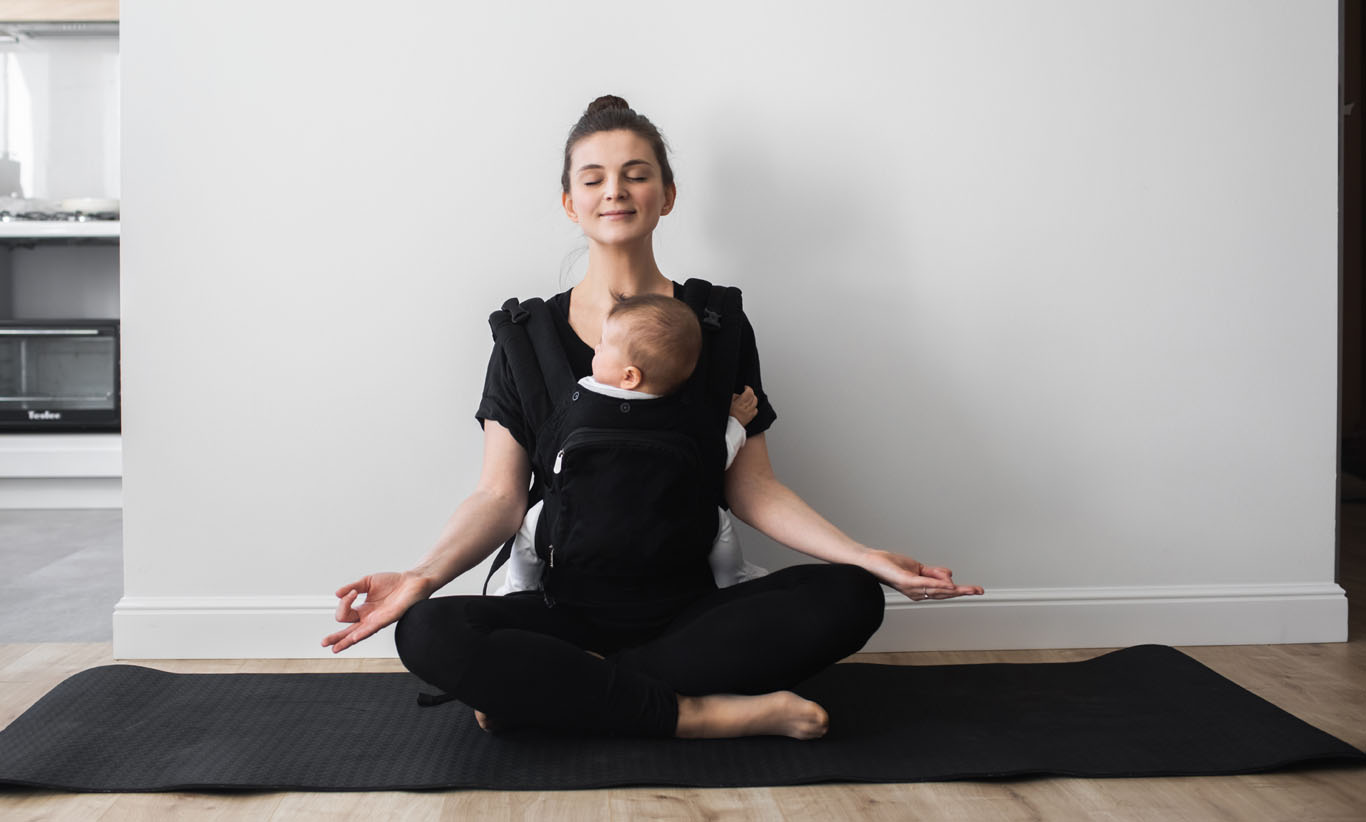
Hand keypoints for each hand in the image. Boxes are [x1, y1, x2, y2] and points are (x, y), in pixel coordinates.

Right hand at [321, 571, 431, 653]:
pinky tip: (355, 636)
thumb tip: (336, 593)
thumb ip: (352, 587)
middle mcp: (369, 618)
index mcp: (363, 610)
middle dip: (336, 638)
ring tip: (335, 647)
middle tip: (324, 643)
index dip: (344, 603)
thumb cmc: (393, 583)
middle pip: (349, 632)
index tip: (352, 592)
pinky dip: (363, 632)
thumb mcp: (368, 582)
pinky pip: (374, 628)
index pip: (345, 614)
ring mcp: (378, 620)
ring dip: (346, 640)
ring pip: (359, 634)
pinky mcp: (389, 618)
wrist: (413, 581)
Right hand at [729, 386, 757, 426]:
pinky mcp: (750, 418)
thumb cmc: (727, 415)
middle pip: (753, 397)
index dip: (748, 388)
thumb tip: (739, 395)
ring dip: (753, 399)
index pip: (749, 392)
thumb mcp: (728, 403)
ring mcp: (749, 413)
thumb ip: (734, 397)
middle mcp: (746, 408)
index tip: (745, 387)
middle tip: (746, 393)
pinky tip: (749, 407)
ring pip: (755, 403)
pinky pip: (756, 410)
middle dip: (751, 393)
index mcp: (740, 403)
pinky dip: (754, 407)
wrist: (728, 427)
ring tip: (748, 399)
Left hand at [860, 549, 984, 601]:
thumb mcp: (918, 567)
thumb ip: (934, 572)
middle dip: (963, 592)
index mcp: (922, 590)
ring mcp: (913, 589)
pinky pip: (926, 584)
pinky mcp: (907, 582)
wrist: (873, 562)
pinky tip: (949, 585)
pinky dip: (938, 585)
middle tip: (979, 591)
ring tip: (970, 589)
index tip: (977, 590)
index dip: (961, 590)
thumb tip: (950, 575)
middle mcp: (918, 593)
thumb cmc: (891, 565)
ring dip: (956, 590)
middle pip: (945, 593)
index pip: (944, 590)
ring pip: (938, 590)